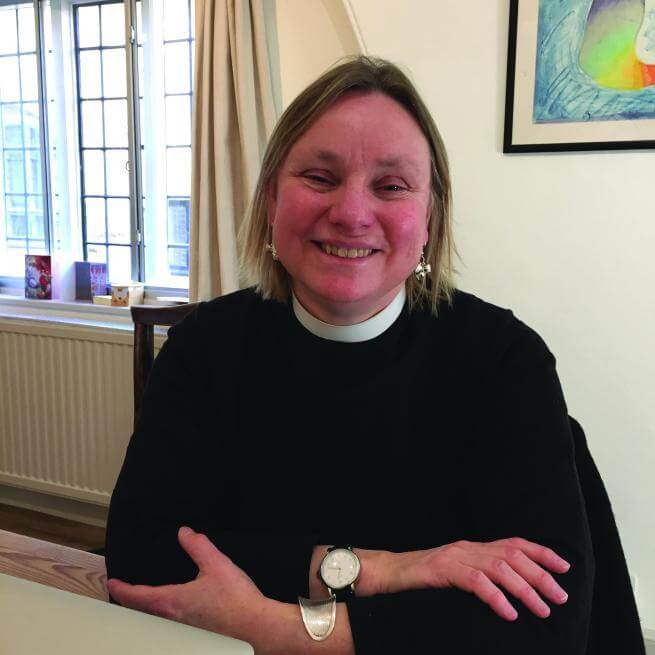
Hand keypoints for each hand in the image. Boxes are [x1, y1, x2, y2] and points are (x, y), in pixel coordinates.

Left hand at [107, 527, 266, 642]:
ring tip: (145, 600)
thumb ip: (198, 546)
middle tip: (125, 592)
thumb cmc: (236, 600)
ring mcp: (183, 630)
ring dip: (147, 609)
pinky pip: (170, 624)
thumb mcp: (217, 564)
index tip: (113, 582)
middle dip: (132, 601)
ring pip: (156, 620)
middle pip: (142, 611)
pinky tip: (176, 611)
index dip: (122, 588)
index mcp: (173, 601)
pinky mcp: (196, 634)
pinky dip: (163, 616)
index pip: (137, 595)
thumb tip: (184, 533)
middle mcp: (172, 619)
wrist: (255, 627)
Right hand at [388, 538, 570, 620]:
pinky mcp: (443, 570)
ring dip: (525, 589)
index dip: (541, 552)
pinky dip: (496, 597)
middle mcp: (469, 547)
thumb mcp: (457, 574)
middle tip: (560, 597)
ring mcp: (456, 556)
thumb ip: (480, 576)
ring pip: (499, 567)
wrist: (389, 572)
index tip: (564, 566)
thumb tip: (511, 594)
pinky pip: (476, 582)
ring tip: (542, 609)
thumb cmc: (424, 579)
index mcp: (474, 547)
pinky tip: (508, 613)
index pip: (514, 543)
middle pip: (513, 555)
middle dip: (541, 575)